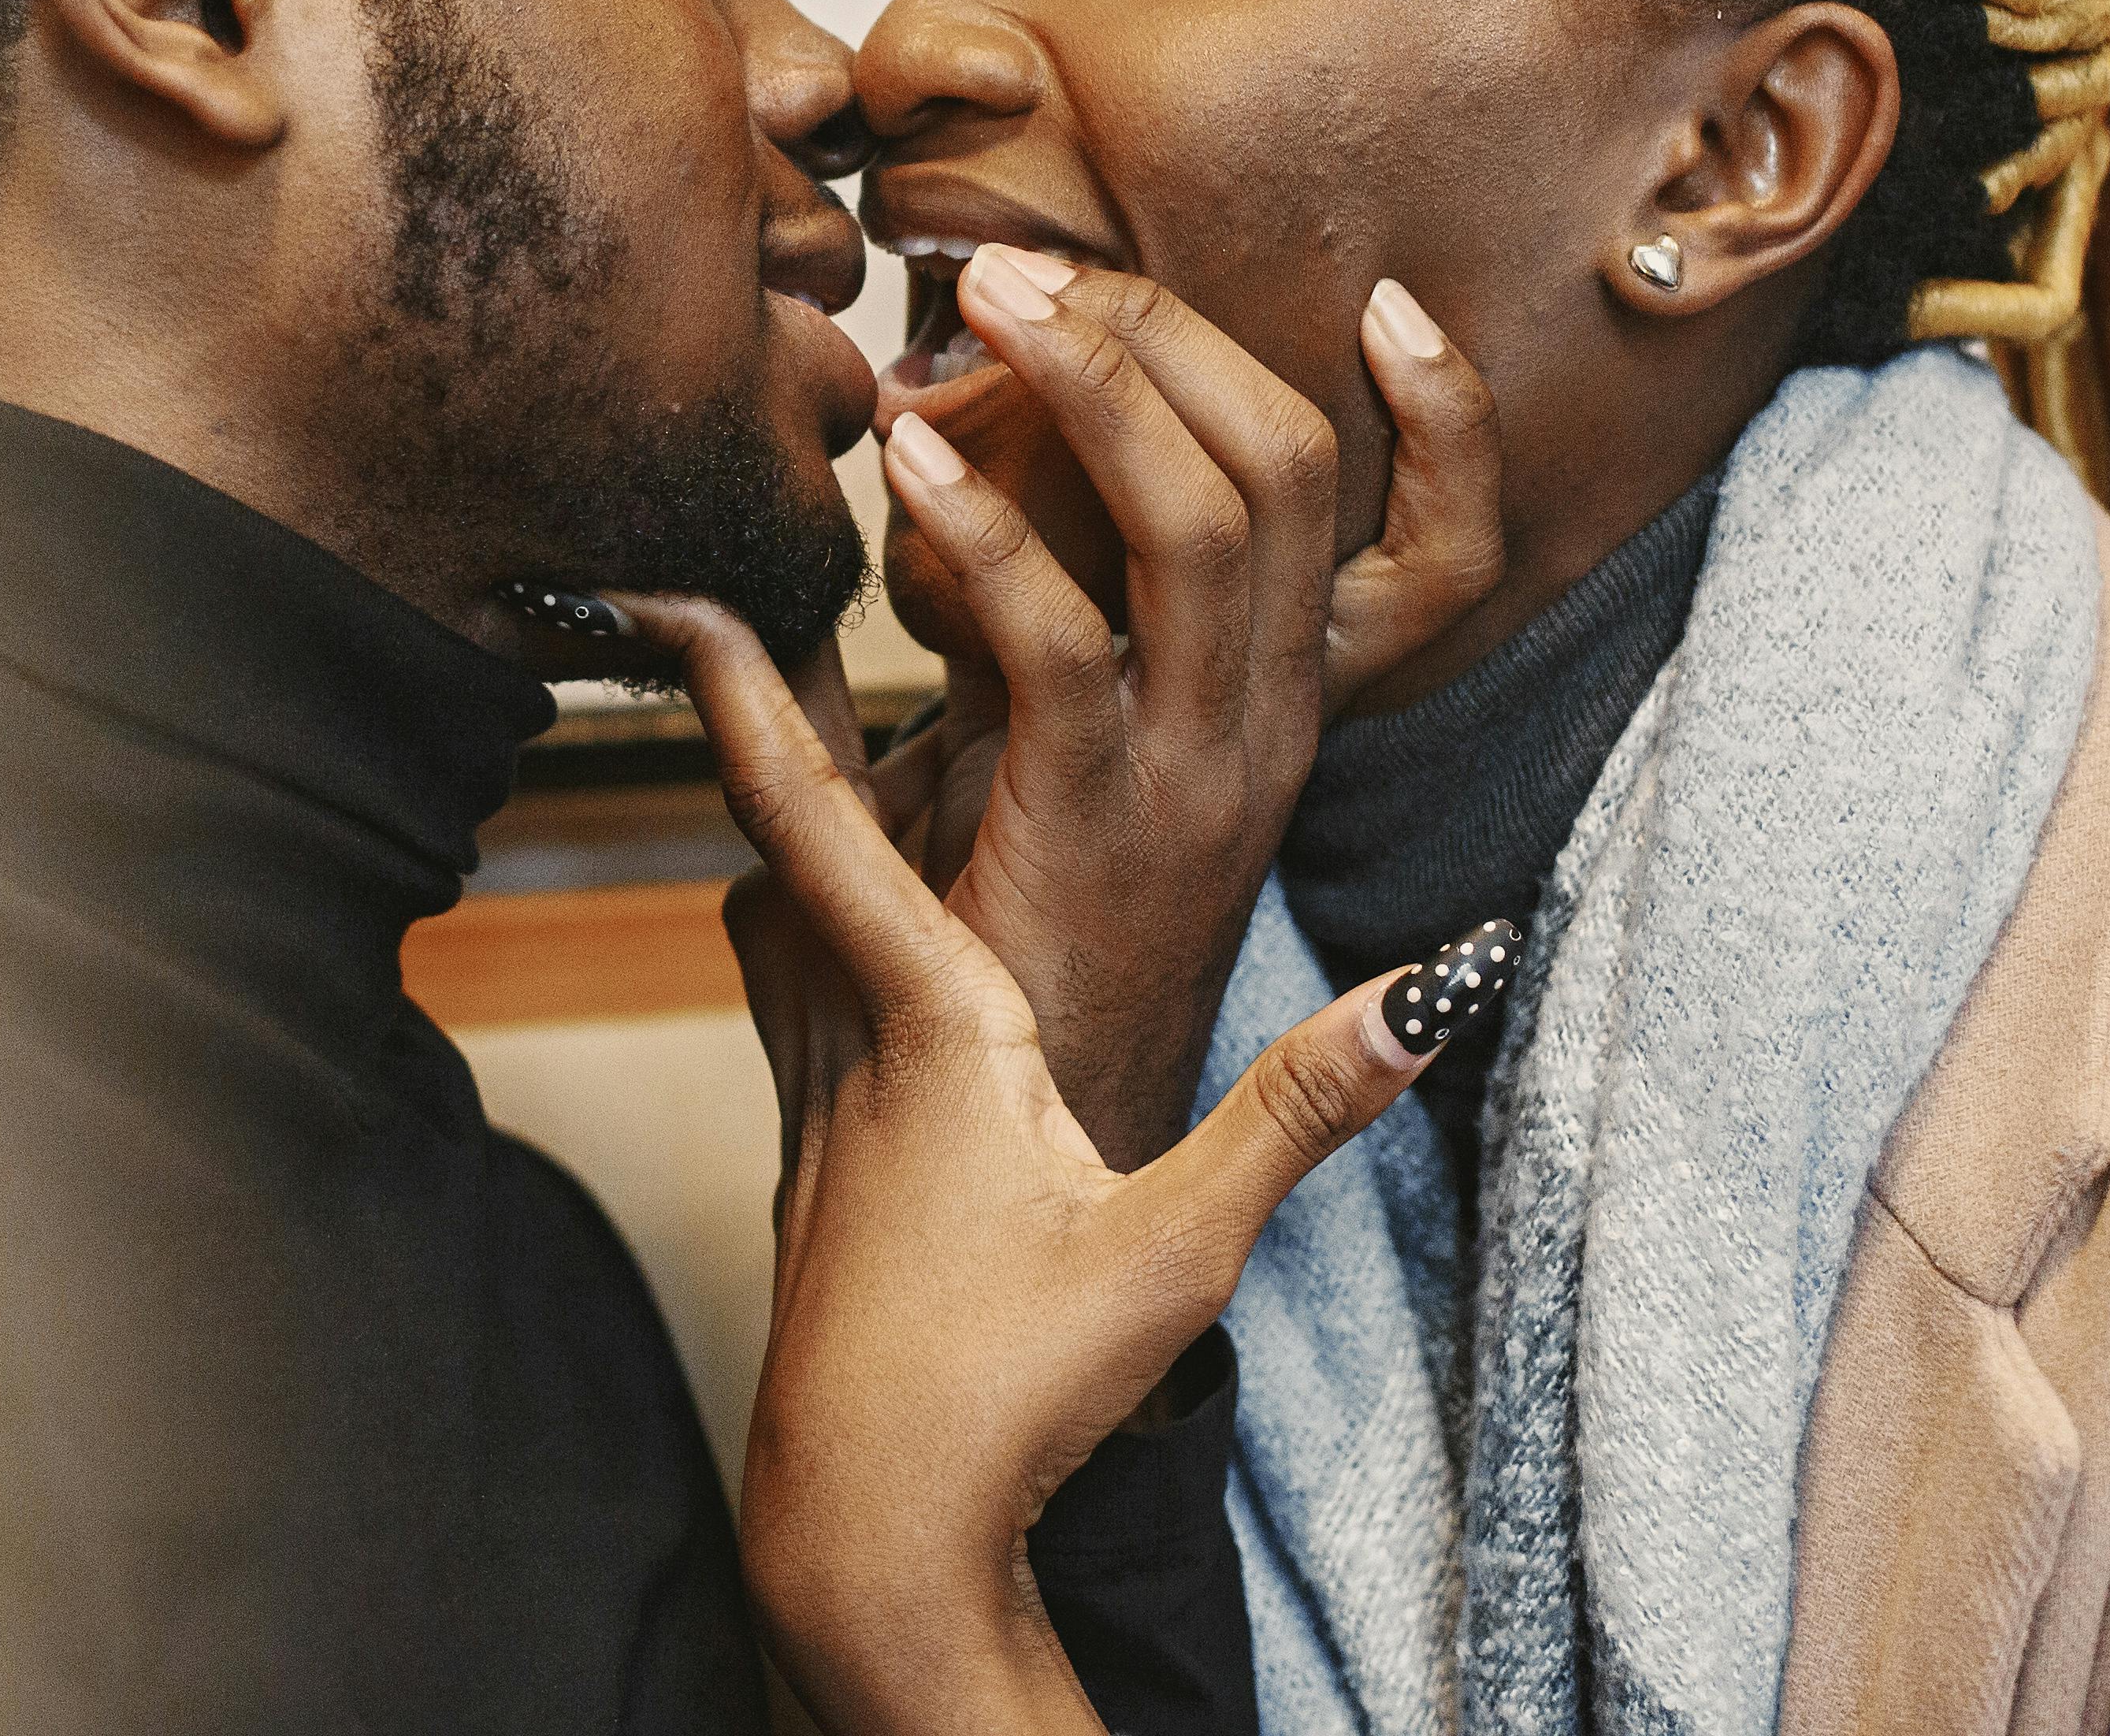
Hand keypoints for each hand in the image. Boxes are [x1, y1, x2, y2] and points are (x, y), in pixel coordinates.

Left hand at [618, 595, 1447, 1735]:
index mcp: (927, 1026)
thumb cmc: (1007, 1394)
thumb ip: (1295, 1113)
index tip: (681, 581)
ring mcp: (811, 1096)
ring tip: (789, 692)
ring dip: (789, 799)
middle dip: (762, 702)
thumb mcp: (1173, 1252)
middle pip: (780, 829)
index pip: (820, 819)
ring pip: (778, 901)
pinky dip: (808, 900)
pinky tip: (845, 900)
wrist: (870, 1533)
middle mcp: (843, 1037)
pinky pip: (792, 978)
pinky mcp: (812, 1153)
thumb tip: (1428, 993)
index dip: (749, 693)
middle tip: (728, 577)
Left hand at [878, 257, 1503, 1163]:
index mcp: (1284, 713)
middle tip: (1033, 261)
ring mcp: (1201, 778)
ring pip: (1211, 524)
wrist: (1018, 1212)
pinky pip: (1063, 641)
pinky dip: (982, 533)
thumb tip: (933, 472)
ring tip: (984, 307)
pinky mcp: (1102, 827)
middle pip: (1292, 473)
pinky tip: (906, 465)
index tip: (1385, 296)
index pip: (1438, 539)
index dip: (1444, 417)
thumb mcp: (1021, 759)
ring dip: (1102, 390)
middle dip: (1173, 336)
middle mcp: (1271, 732)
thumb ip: (1001, 627)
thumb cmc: (1003, 969)